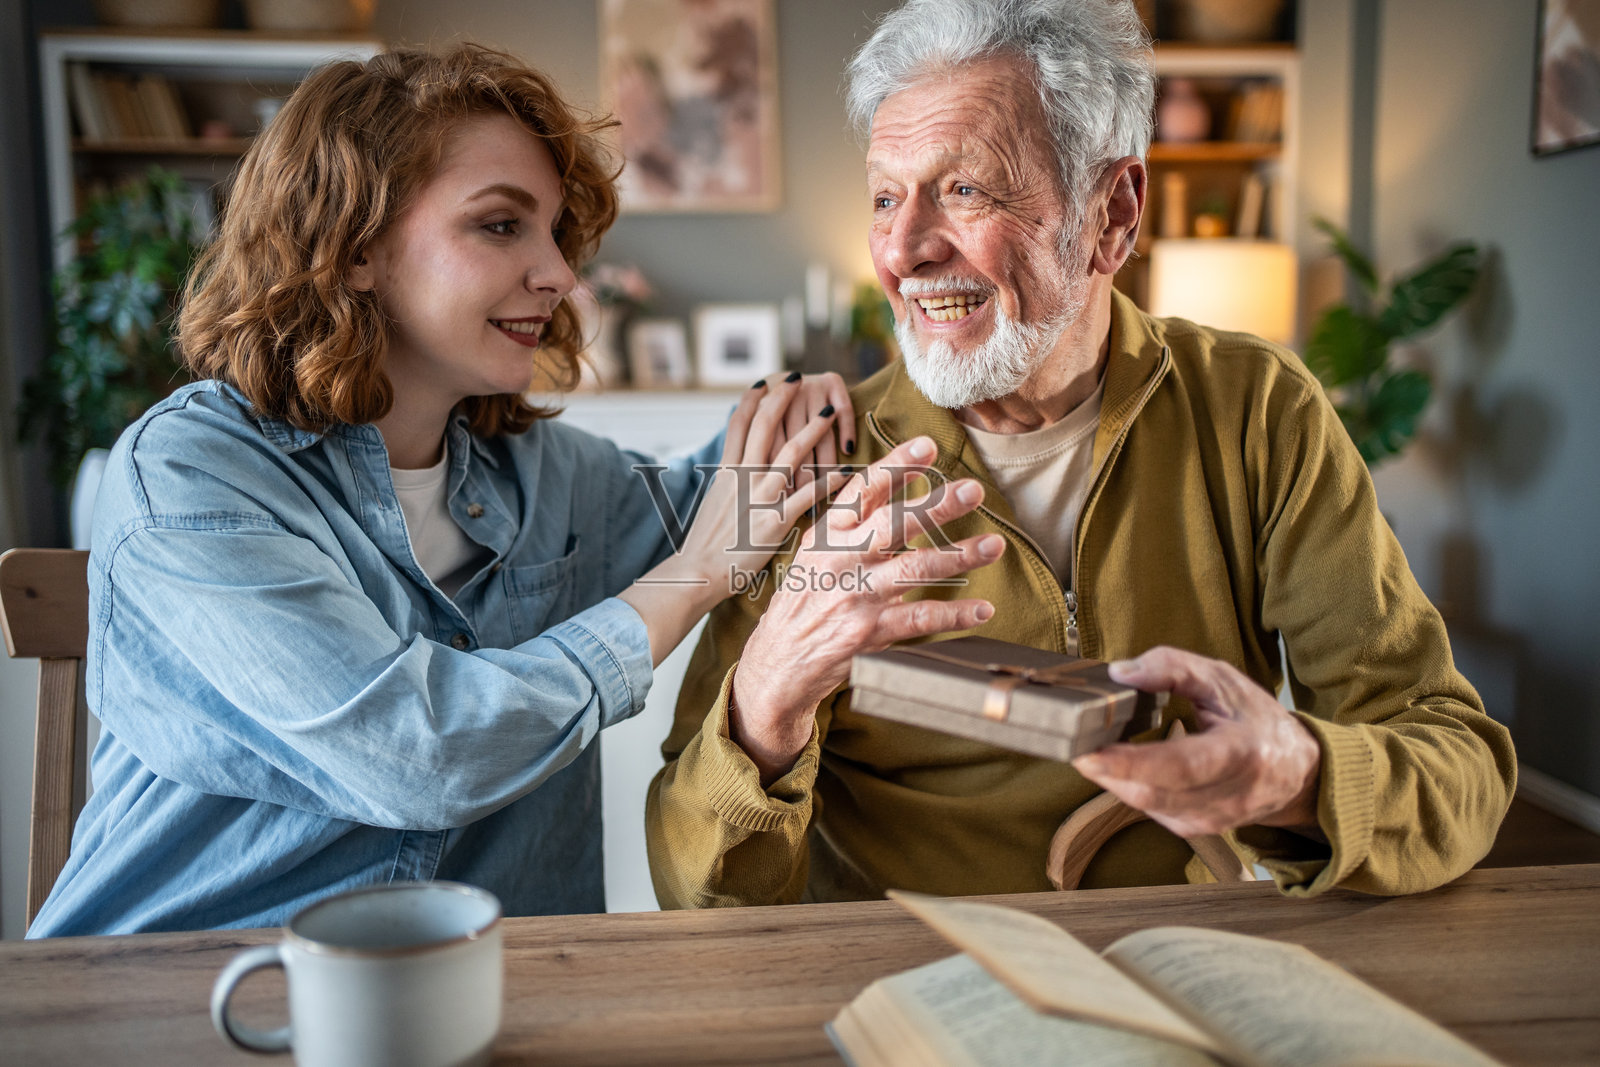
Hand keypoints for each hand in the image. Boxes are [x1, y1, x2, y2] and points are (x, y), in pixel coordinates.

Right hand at [682, 376, 846, 588]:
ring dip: (813, 429)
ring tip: (830, 411)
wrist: (699, 570)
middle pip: (764, 426)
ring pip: (789, 453)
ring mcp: (760, 496)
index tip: (765, 381)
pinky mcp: (775, 520)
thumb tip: (734, 470)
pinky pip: (807, 494)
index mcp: (726, 471)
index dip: (752, 399)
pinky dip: (828, 481)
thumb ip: (728, 483)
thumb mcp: (713, 503)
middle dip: (781, 397)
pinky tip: (846, 470)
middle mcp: (743, 477)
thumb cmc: (706, 542)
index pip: (738, 424)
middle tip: (797, 377)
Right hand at [731, 435, 1004, 782]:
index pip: (863, 490)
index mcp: (828, 534)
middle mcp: (840, 560)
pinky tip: (982, 609)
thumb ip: (856, 522)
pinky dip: (954, 615)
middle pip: (894, 525)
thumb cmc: (803, 601)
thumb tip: (899, 484)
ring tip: (994, 545)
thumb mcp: (817, 553)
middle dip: (937, 506)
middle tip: (974, 490)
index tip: (928, 445)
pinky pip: (918, 620)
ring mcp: (854, 596)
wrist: (776, 663)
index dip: (896, 465)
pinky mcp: (867, 633)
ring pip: (914, 569)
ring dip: (959, 556)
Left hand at [1070, 646, 1323, 838]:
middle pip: (1153, 792)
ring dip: (1113, 778)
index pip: (1180, 765)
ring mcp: (1212, 820)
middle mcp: (1230, 796)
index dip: (1130, 763)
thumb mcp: (1221, 680)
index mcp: (1242, 753)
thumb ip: (1173, 667)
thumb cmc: (1254, 718)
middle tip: (1072, 743)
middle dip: (1107, 771)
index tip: (1088, 751)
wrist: (1295, 771)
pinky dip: (1129, 786)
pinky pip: (1150, 809)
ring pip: (1145, 804)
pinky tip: (1122, 765)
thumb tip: (1120, 672)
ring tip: (1092, 747)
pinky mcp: (1196, 829)